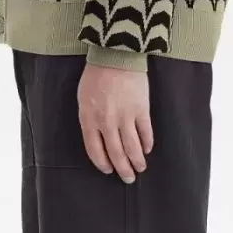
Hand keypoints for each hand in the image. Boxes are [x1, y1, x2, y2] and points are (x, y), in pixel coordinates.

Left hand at [77, 62, 153, 182]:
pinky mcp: (141, 109)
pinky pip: (145, 132)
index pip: (95, 150)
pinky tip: (148, 149)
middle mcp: (107, 122)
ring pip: (132, 147)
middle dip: (123, 169)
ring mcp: (125, 117)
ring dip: (137, 161)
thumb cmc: (96, 74)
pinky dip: (147, 143)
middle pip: (115, 153)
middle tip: (128, 178)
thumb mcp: (84, 98)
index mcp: (89, 119)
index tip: (109, 169)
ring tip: (140, 168)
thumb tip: (97, 137)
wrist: (115, 54)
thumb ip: (89, 118)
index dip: (102, 163)